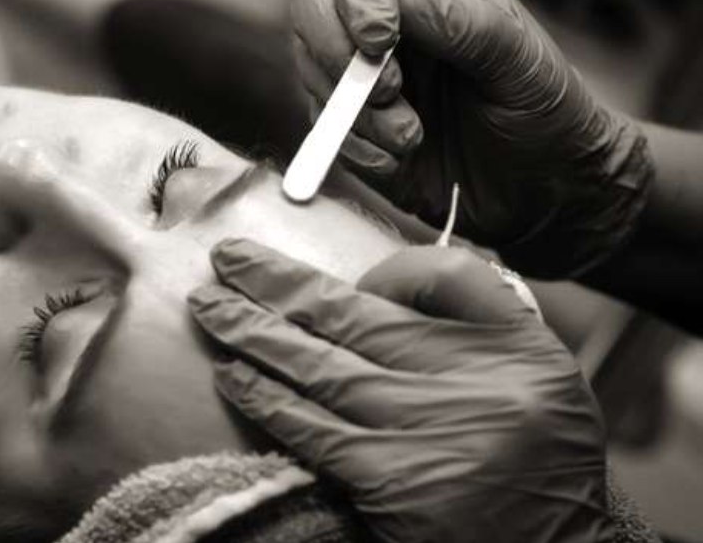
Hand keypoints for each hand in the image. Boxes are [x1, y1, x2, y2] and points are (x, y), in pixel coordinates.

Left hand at [189, 238, 609, 542]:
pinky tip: (232, 374)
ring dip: (253, 334)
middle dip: (277, 286)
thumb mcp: (532, 369)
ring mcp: (424, 434)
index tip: (290, 262)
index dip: (357, 271)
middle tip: (223, 260)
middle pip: (355, 318)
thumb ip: (467, 312)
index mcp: (512, 348)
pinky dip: (266, 398)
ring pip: (320, 367)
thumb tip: (373, 282)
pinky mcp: (388, 481)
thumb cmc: (533, 455)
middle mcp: (470, 385)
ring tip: (208, 306)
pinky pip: (310, 428)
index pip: (432, 281)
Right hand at [290, 0, 652, 276]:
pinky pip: (324, 129)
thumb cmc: (545, 116)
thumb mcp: (523, 66)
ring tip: (413, 137)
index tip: (380, 39)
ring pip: (312, 69)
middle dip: (335, 51)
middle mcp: (389, 20)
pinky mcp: (351, 126)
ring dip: (356, 113)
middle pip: (313, 1)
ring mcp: (363, 73)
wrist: (541, 193)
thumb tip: (407, 0)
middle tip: (386, 92)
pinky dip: (357, 149)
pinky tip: (401, 160)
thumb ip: (470, 27)